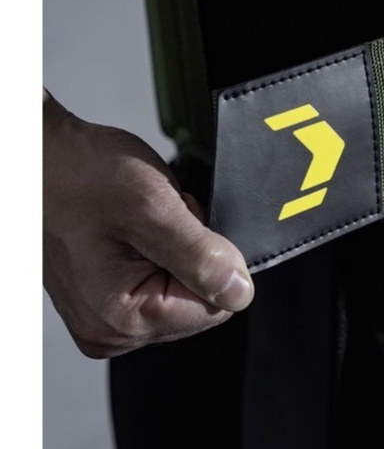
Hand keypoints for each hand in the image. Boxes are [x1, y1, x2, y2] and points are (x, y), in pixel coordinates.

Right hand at [43, 90, 253, 357]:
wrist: (41, 158)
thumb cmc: (78, 174)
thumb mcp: (151, 205)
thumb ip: (200, 255)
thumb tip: (239, 292)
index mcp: (122, 318)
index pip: (214, 308)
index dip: (211, 259)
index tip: (180, 227)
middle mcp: (111, 329)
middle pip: (198, 302)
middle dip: (192, 253)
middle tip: (158, 219)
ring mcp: (106, 316)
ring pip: (182, 290)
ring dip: (176, 249)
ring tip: (142, 220)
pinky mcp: (106, 299)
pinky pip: (160, 281)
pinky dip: (160, 250)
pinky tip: (134, 229)